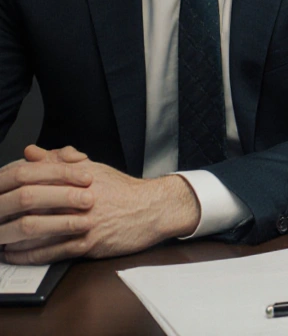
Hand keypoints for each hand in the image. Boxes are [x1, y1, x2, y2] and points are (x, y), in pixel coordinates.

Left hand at [3, 160, 200, 264]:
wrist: (153, 210)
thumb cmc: (122, 190)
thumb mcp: (92, 168)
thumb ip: (59, 161)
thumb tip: (31, 152)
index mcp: (77, 179)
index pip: (35, 181)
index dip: (10, 188)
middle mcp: (78, 200)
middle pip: (31, 207)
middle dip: (6, 215)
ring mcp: (83, 223)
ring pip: (37, 232)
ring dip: (12, 238)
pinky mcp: (88, 244)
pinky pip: (51, 252)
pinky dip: (29, 255)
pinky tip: (16, 254)